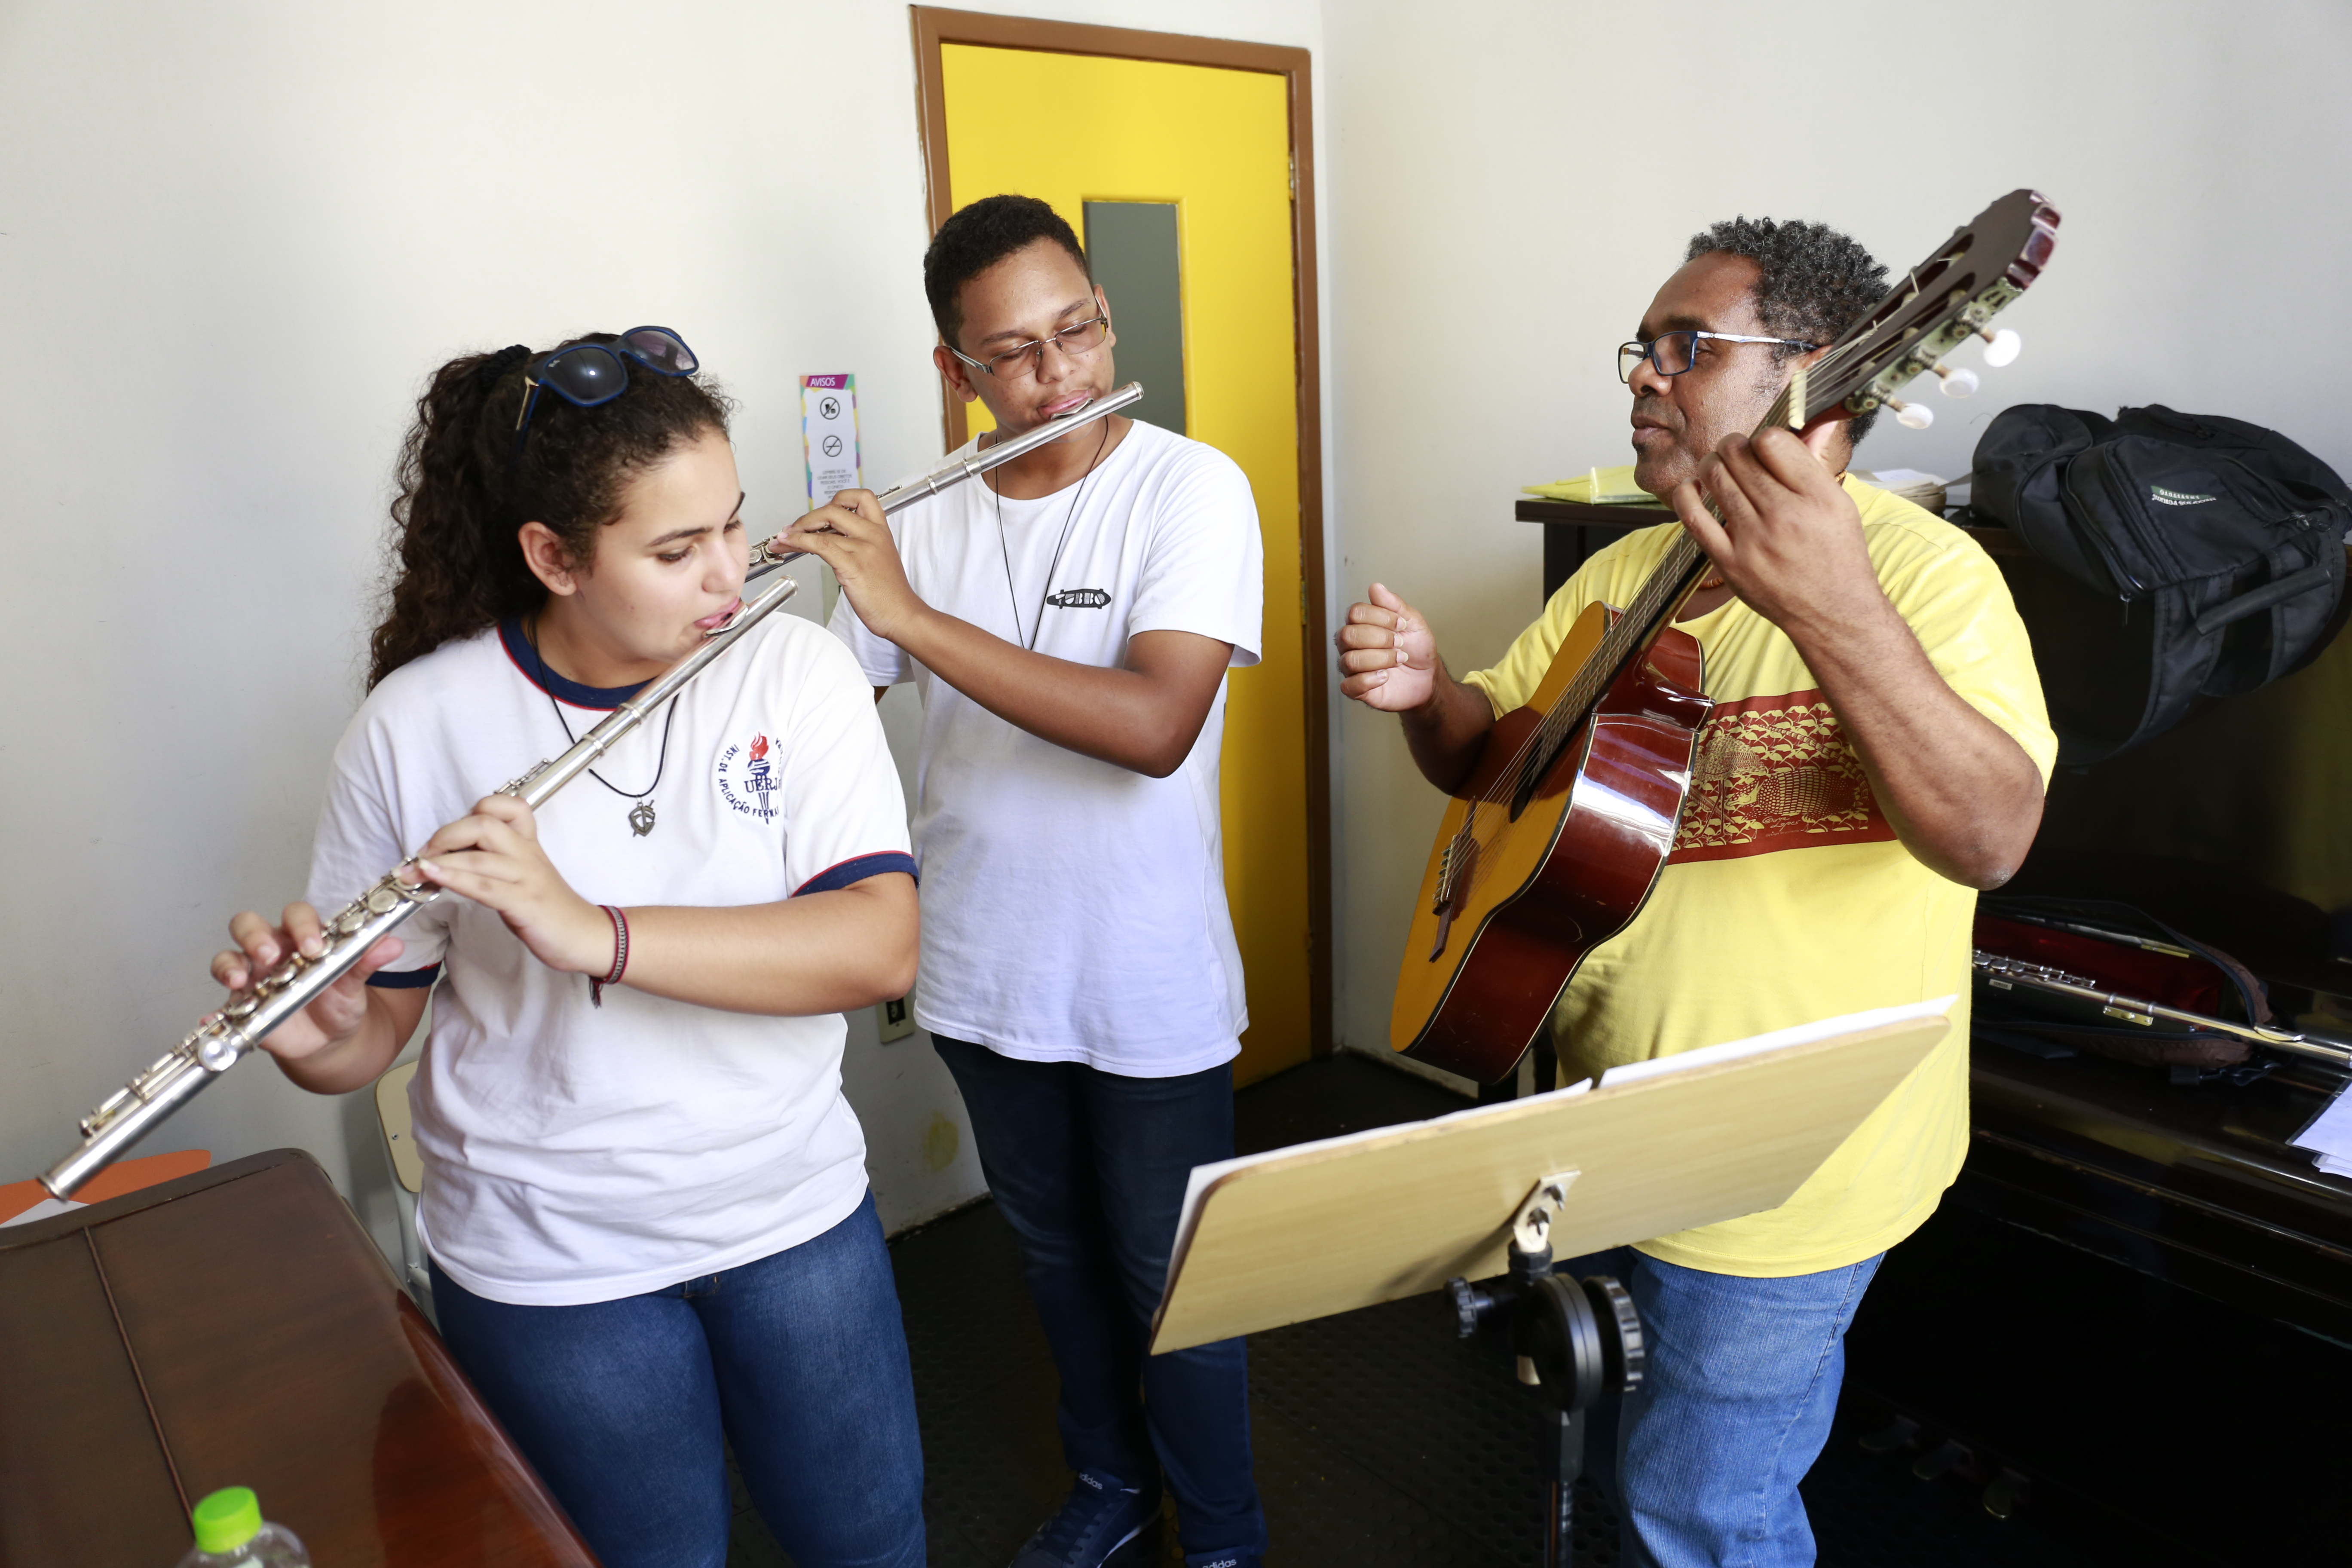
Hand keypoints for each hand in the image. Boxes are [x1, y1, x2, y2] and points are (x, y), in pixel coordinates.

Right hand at [210, 902, 404, 1063]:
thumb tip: (392, 943)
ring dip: (229, 965)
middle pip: (250, 925)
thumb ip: (368, 961)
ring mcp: (252, 976)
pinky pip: (220, 1005)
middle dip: (256, 936)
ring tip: (240, 980)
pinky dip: (213, 1012)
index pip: (295, 915)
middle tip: (271, 953)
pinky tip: (212, 1020)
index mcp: (302, 938)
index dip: (301, 925)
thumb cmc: (339, 1001)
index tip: (314, 945)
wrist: (330, 1040)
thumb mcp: (354, 983)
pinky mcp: (240, 1004)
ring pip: (228, 957)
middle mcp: (272, 951)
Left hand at [409, 795, 613, 975]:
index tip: (451, 835)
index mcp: (528, 844)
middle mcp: (527, 854)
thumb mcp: (525, 875)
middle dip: (445, 835)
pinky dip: (452, 878)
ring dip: (438, 860)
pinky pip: (483, 886)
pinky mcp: (524, 903)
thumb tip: (453, 856)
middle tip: (424, 854)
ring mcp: (526, 878)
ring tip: (414, 871)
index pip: (506, 806)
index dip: (474, 811)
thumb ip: (496, 860)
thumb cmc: (550, 908)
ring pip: (477, 856)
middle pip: (483, 824)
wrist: (585, 936)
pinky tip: (433, 877)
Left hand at [771, 489, 927, 642]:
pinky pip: (820, 545)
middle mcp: (873, 535)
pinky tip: (790, 545)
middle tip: (795, 528)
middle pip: (834, 508)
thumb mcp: (878, 558)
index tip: (823, 511)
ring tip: (784, 539)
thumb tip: (830, 537)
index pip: (861, 497)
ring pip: (822, 528)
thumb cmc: (889, 592)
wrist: (901, 614)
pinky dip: (799, 541)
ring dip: (796, 531)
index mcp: (881, 530)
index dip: (839, 499)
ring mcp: (863, 549)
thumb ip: (859, 543)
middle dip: (808, 517)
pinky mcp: (853, 565)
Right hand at [1334, 583, 1440, 710]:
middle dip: (1380, 638)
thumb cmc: (1417, 648)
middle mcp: (1351, 645)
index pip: (1355, 613)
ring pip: (1350, 660)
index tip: (1401, 624)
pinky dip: (1369, 680)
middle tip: (1399, 643)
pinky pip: (1348, 686)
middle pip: (1347, 635)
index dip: (1380, 617)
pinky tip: (1385, 677)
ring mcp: (1353, 667)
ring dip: (1380, 659)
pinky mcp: (1357, 689)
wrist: (1428, 677)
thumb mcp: (1413, 622)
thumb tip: (1375, 587)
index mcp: (1361, 624)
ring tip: (1398, 659)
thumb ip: (1393, 604)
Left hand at [1667, 426, 1890, 638]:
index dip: (1763, 437)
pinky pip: (1693, 517)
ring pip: (1714, 477)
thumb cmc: (1836, 556)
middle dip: (1733, 446)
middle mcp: (1784, 515)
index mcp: (1816, 496)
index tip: (1764, 447)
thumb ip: (1816, 463)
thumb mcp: (1840, 504)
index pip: (1772, 441)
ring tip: (1720, 468)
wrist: (1831, 613)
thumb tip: (1813, 420)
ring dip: (1712, 464)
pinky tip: (1692, 487)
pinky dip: (1686, 494)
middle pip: (1738, 454)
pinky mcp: (1729, 562)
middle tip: (1736, 452)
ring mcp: (1753, 540)